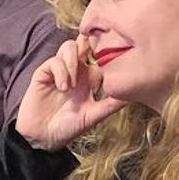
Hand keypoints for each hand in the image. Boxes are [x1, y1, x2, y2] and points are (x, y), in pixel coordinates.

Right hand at [16, 34, 127, 150]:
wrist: (42, 138)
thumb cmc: (68, 128)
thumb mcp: (94, 116)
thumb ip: (112, 104)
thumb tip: (135, 94)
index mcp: (90, 79)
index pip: (101, 55)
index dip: (108, 50)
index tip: (116, 54)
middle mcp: (76, 71)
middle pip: (85, 43)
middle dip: (90, 41)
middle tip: (94, 52)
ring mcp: (60, 71)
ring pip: (69, 46)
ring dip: (73, 61)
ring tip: (73, 84)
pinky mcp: (44, 74)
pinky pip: (54, 61)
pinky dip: (60, 72)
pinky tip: (62, 88)